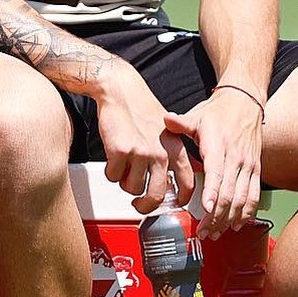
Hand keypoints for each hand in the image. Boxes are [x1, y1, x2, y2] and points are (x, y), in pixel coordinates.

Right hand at [95, 62, 194, 212]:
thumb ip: (171, 154)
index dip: (180, 200)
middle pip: (156, 196)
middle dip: (145, 205)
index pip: (186, 183)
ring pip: (131, 188)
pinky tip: (113, 158)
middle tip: (138, 205)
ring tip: (124, 168)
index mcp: (175, 148)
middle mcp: (160, 153)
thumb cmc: (141, 109)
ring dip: (124, 183)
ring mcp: (140, 153)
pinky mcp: (120, 151)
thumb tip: (172, 181)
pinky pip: (113, 176)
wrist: (120, 91)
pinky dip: (110, 171)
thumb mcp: (167, 131)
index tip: (172, 205)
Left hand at [165, 90, 263, 236]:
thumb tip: (166, 119)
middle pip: (229, 193)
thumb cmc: (218, 112)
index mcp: (219, 146)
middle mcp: (236, 158)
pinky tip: (236, 225)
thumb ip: (181, 123)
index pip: (216, 173)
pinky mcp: (256, 169)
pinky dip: (247, 213)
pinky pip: (254, 196)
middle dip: (216, 216)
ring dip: (229, 219)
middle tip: (203, 232)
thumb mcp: (197, 115)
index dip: (213, 193)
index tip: (206, 208)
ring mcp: (248, 165)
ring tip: (216, 233)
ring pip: (242, 199)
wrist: (245, 103)